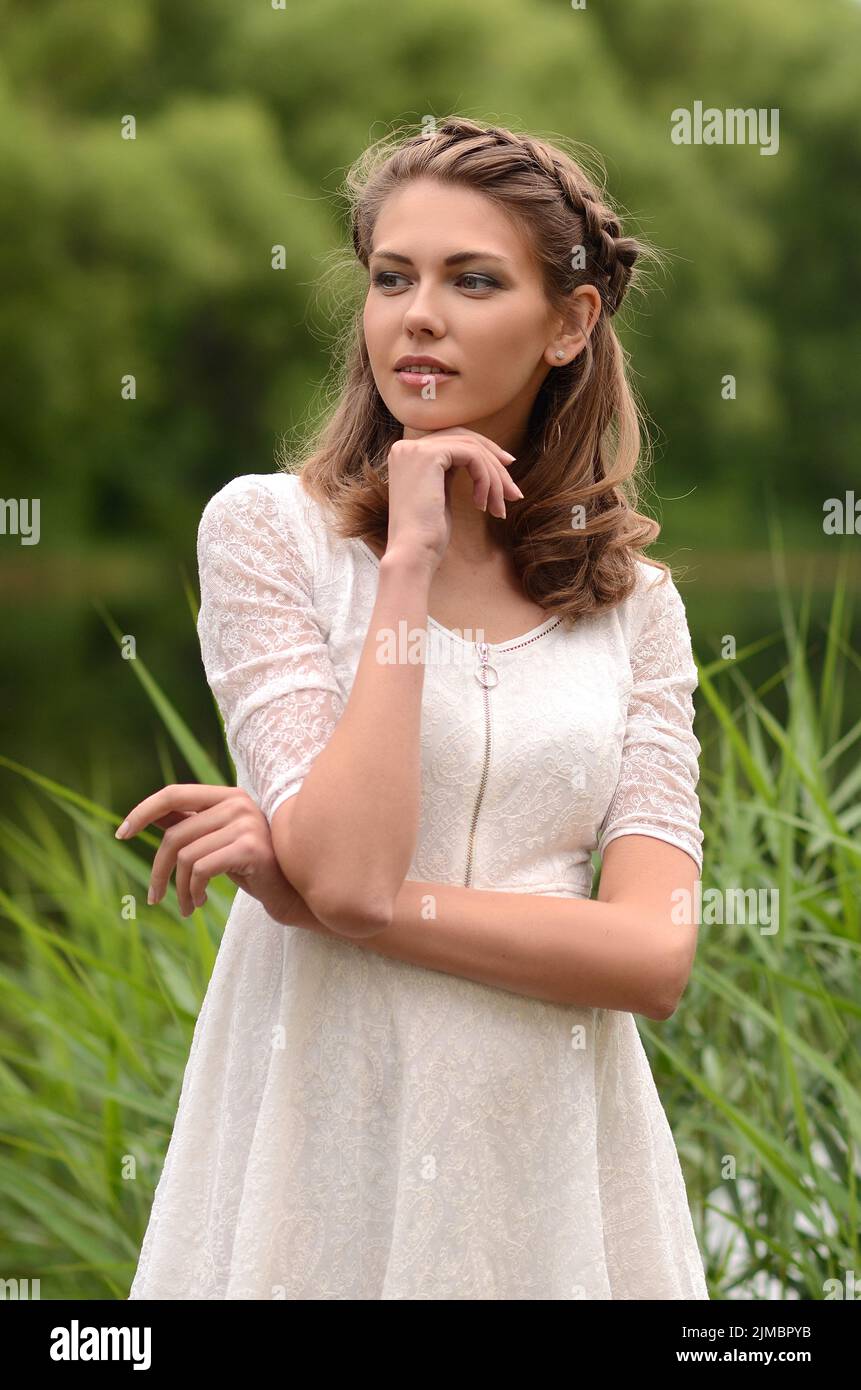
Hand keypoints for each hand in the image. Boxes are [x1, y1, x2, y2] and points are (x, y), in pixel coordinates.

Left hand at [115, 783, 316, 924]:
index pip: (173, 793)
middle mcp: (237, 803)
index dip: (143, 811)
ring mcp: (246, 824)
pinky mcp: (251, 848)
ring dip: (180, 889)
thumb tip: (150, 817)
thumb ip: (191, 825)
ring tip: (187, 906)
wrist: (295, 893)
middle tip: (154, 897)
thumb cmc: (255, 868)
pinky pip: (202, 870)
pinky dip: (193, 891)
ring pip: (186, 857)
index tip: (121, 834)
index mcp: (228, 795)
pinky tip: (200, 904)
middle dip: (158, 871)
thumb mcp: (218, 844)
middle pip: (175, 835)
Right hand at [384, 426, 523, 572]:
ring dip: (494, 479)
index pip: (453, 440)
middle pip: (465, 439)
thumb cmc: (427, 536)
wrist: (413, 554)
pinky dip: (485, 479)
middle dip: (494, 462)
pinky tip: (482, 505)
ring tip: (500, 508)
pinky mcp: (428, 455)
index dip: (484, 453)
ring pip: (472, 448)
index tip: (506, 472)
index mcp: (408, 455)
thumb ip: (450, 472)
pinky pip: (472, 456)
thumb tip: (482, 461)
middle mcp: (407, 447)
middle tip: (513, 491)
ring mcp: (415, 449)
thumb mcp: (439, 495)